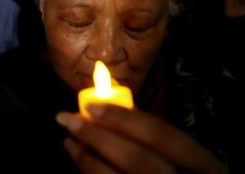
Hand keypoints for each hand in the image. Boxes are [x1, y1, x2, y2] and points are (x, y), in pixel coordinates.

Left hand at [57, 104, 226, 173]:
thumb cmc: (178, 170)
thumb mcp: (181, 157)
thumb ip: (152, 137)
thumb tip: (107, 108)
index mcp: (204, 166)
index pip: (162, 134)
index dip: (124, 118)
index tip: (90, 105)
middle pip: (138, 159)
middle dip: (98, 137)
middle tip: (67, 119)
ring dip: (87, 159)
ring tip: (68, 142)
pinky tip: (80, 162)